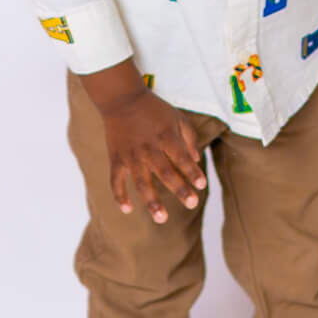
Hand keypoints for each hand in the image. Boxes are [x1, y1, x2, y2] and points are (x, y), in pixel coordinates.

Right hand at [101, 86, 207, 222]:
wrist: (121, 99)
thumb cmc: (153, 109)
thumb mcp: (176, 117)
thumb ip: (189, 138)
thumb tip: (196, 161)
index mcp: (166, 137)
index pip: (182, 158)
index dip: (192, 172)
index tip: (201, 185)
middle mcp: (149, 148)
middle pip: (165, 173)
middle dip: (179, 189)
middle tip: (191, 203)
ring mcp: (131, 156)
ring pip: (141, 183)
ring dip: (151, 201)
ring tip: (161, 218)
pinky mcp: (116, 159)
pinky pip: (116, 181)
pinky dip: (120, 196)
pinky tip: (128, 210)